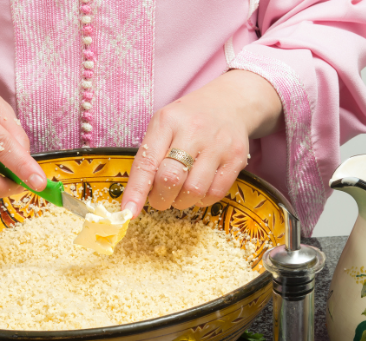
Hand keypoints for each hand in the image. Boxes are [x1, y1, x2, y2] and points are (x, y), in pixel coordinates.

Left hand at [121, 70, 282, 215]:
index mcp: (167, 122)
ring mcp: (218, 145)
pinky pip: (215, 194)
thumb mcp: (164, 126)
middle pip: (170, 180)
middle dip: (160, 199)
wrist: (230, 103)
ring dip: (181, 202)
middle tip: (160, 199)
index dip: (136, 192)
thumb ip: (150, 156)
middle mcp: (194, 131)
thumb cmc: (189, 120)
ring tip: (180, 193)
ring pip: (194, 191)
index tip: (128, 212)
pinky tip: (198, 190)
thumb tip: (137, 197)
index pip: (146, 163)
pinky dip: (202, 200)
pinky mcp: (237, 158)